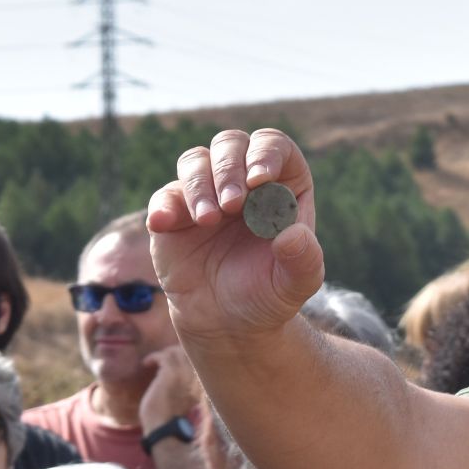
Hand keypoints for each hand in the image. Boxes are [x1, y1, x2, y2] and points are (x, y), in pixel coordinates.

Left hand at [137, 345, 201, 431]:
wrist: (164, 430)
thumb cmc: (170, 418)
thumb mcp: (182, 398)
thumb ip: (183, 383)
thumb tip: (175, 370)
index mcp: (203, 383)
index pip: (198, 359)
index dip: (183, 355)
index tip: (171, 358)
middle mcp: (197, 376)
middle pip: (188, 351)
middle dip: (173, 352)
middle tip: (161, 358)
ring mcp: (184, 374)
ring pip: (175, 351)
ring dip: (162, 354)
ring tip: (153, 361)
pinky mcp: (170, 374)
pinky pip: (163, 356)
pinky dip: (152, 358)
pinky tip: (145, 364)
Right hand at [144, 129, 324, 345]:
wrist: (229, 324)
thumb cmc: (268, 295)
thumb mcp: (296, 284)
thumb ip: (304, 260)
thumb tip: (292, 234)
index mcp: (280, 186)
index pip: (273, 146)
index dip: (265, 153)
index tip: (260, 179)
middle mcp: (242, 181)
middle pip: (231, 144)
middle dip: (230, 167)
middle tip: (232, 204)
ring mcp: (206, 194)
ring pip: (196, 160)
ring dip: (200, 184)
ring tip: (208, 220)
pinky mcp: (174, 213)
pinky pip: (165, 195)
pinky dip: (164, 205)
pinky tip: (165, 223)